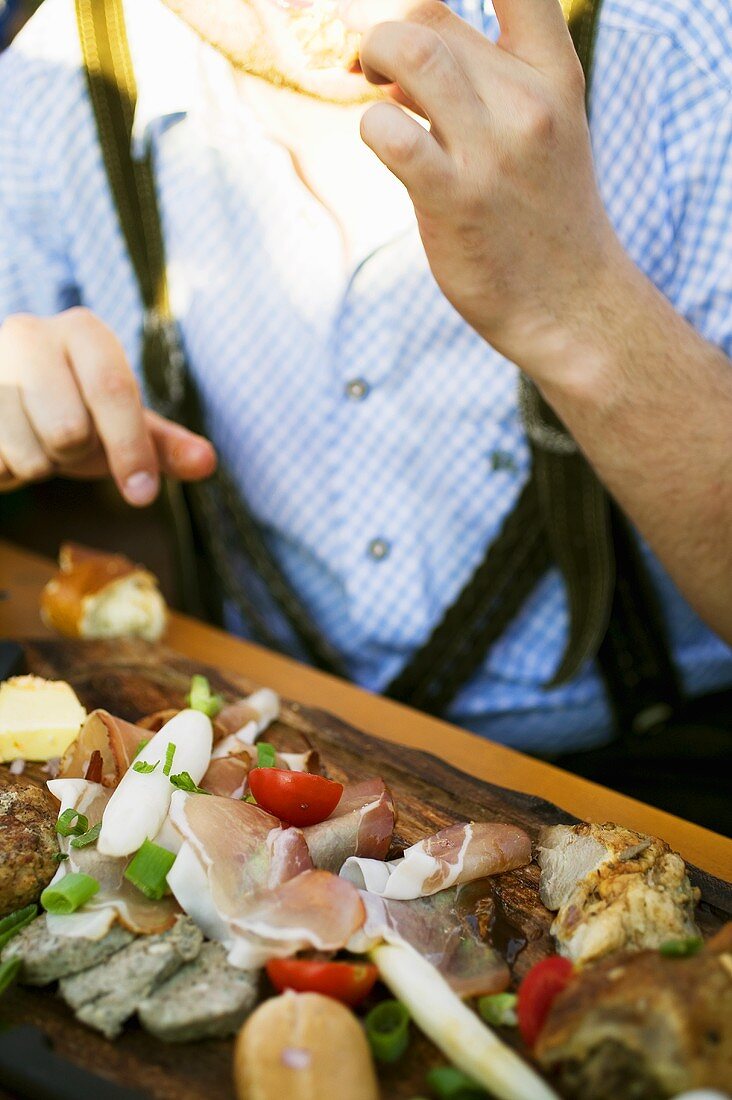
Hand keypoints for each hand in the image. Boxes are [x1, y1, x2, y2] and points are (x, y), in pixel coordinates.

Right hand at [0, 308, 216, 502]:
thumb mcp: (122, 427)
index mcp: (84, 331)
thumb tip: (207, 463)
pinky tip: (6, 446)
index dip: (130, 448)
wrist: (1, 400)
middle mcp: (31, 332)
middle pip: (69, 430)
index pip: (113, 390)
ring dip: (37, 465)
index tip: (142, 494)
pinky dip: (6, 470)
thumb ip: (163, 445)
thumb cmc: (72, 411)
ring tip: (33, 440)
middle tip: (68, 440)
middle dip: (75, 455)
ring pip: (28, 454)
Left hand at [357, 0, 624, 377]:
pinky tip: (385, 143)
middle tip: (377, 68)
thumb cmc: (542, 215)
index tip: (424, 12)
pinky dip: (372, 126)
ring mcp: (492, 152)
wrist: (571, 305)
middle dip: (388, 34)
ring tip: (374, 86)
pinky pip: (390, 132)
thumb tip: (398, 56)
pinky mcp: (454, 199)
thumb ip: (484, 84)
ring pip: (411, 51)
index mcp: (556, 76)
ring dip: (373, 57)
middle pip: (433, 17)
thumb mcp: (542, 131)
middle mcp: (528, 104)